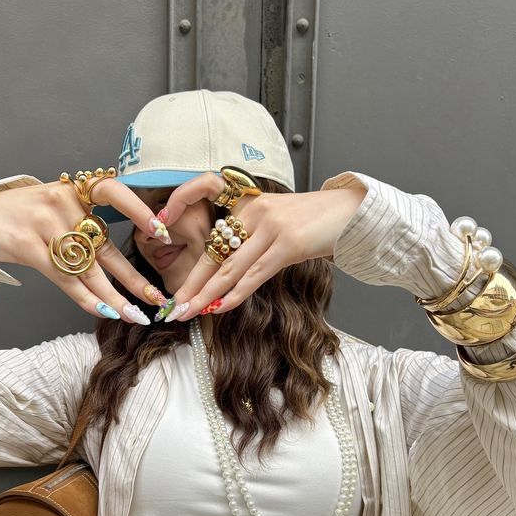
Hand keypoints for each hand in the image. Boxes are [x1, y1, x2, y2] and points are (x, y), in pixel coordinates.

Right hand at [0, 178, 170, 322]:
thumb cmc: (21, 216)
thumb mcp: (54, 206)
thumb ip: (84, 223)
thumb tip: (119, 256)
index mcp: (74, 190)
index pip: (114, 192)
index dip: (139, 211)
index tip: (162, 232)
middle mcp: (63, 204)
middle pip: (106, 247)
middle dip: (134, 277)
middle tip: (157, 298)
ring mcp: (45, 224)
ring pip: (88, 269)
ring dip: (114, 297)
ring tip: (135, 315)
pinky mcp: (28, 245)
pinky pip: (64, 279)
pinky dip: (85, 298)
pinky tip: (103, 311)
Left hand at [162, 172, 366, 319]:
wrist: (352, 214)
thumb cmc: (315, 223)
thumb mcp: (277, 225)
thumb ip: (251, 244)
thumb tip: (226, 279)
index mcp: (248, 202)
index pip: (207, 206)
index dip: (182, 213)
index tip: (163, 237)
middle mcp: (255, 211)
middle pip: (214, 252)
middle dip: (191, 283)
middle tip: (172, 305)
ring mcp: (271, 226)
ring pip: (230, 267)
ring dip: (206, 295)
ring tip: (187, 312)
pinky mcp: (287, 243)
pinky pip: (254, 274)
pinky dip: (235, 294)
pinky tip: (219, 308)